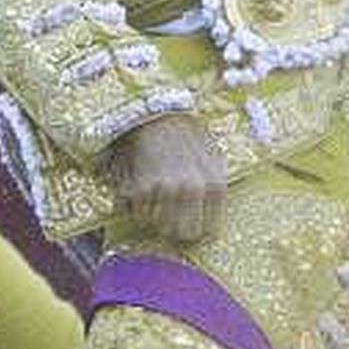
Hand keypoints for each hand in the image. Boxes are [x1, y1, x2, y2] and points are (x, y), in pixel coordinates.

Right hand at [103, 113, 225, 244]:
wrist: (155, 114)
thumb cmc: (185, 136)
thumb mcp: (213, 160)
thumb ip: (213, 191)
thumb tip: (211, 227)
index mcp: (215, 185)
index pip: (209, 231)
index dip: (197, 229)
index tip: (188, 221)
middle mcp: (193, 190)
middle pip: (183, 234)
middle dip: (174, 227)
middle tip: (166, 214)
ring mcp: (166, 190)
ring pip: (158, 225)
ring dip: (152, 215)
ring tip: (153, 195)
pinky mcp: (142, 188)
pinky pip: (137, 212)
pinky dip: (134, 205)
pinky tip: (139, 186)